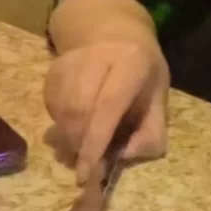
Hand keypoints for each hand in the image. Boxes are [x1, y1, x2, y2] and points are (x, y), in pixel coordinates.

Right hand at [43, 37, 169, 183]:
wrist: (116, 35)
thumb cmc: (143, 74)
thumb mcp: (159, 100)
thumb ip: (150, 133)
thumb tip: (122, 157)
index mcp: (131, 62)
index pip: (108, 104)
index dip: (95, 143)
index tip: (86, 174)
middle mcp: (97, 56)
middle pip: (78, 109)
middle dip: (80, 144)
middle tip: (86, 166)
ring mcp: (70, 61)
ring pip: (61, 110)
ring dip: (69, 138)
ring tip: (83, 147)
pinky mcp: (53, 70)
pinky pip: (51, 107)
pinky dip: (60, 126)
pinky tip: (76, 126)